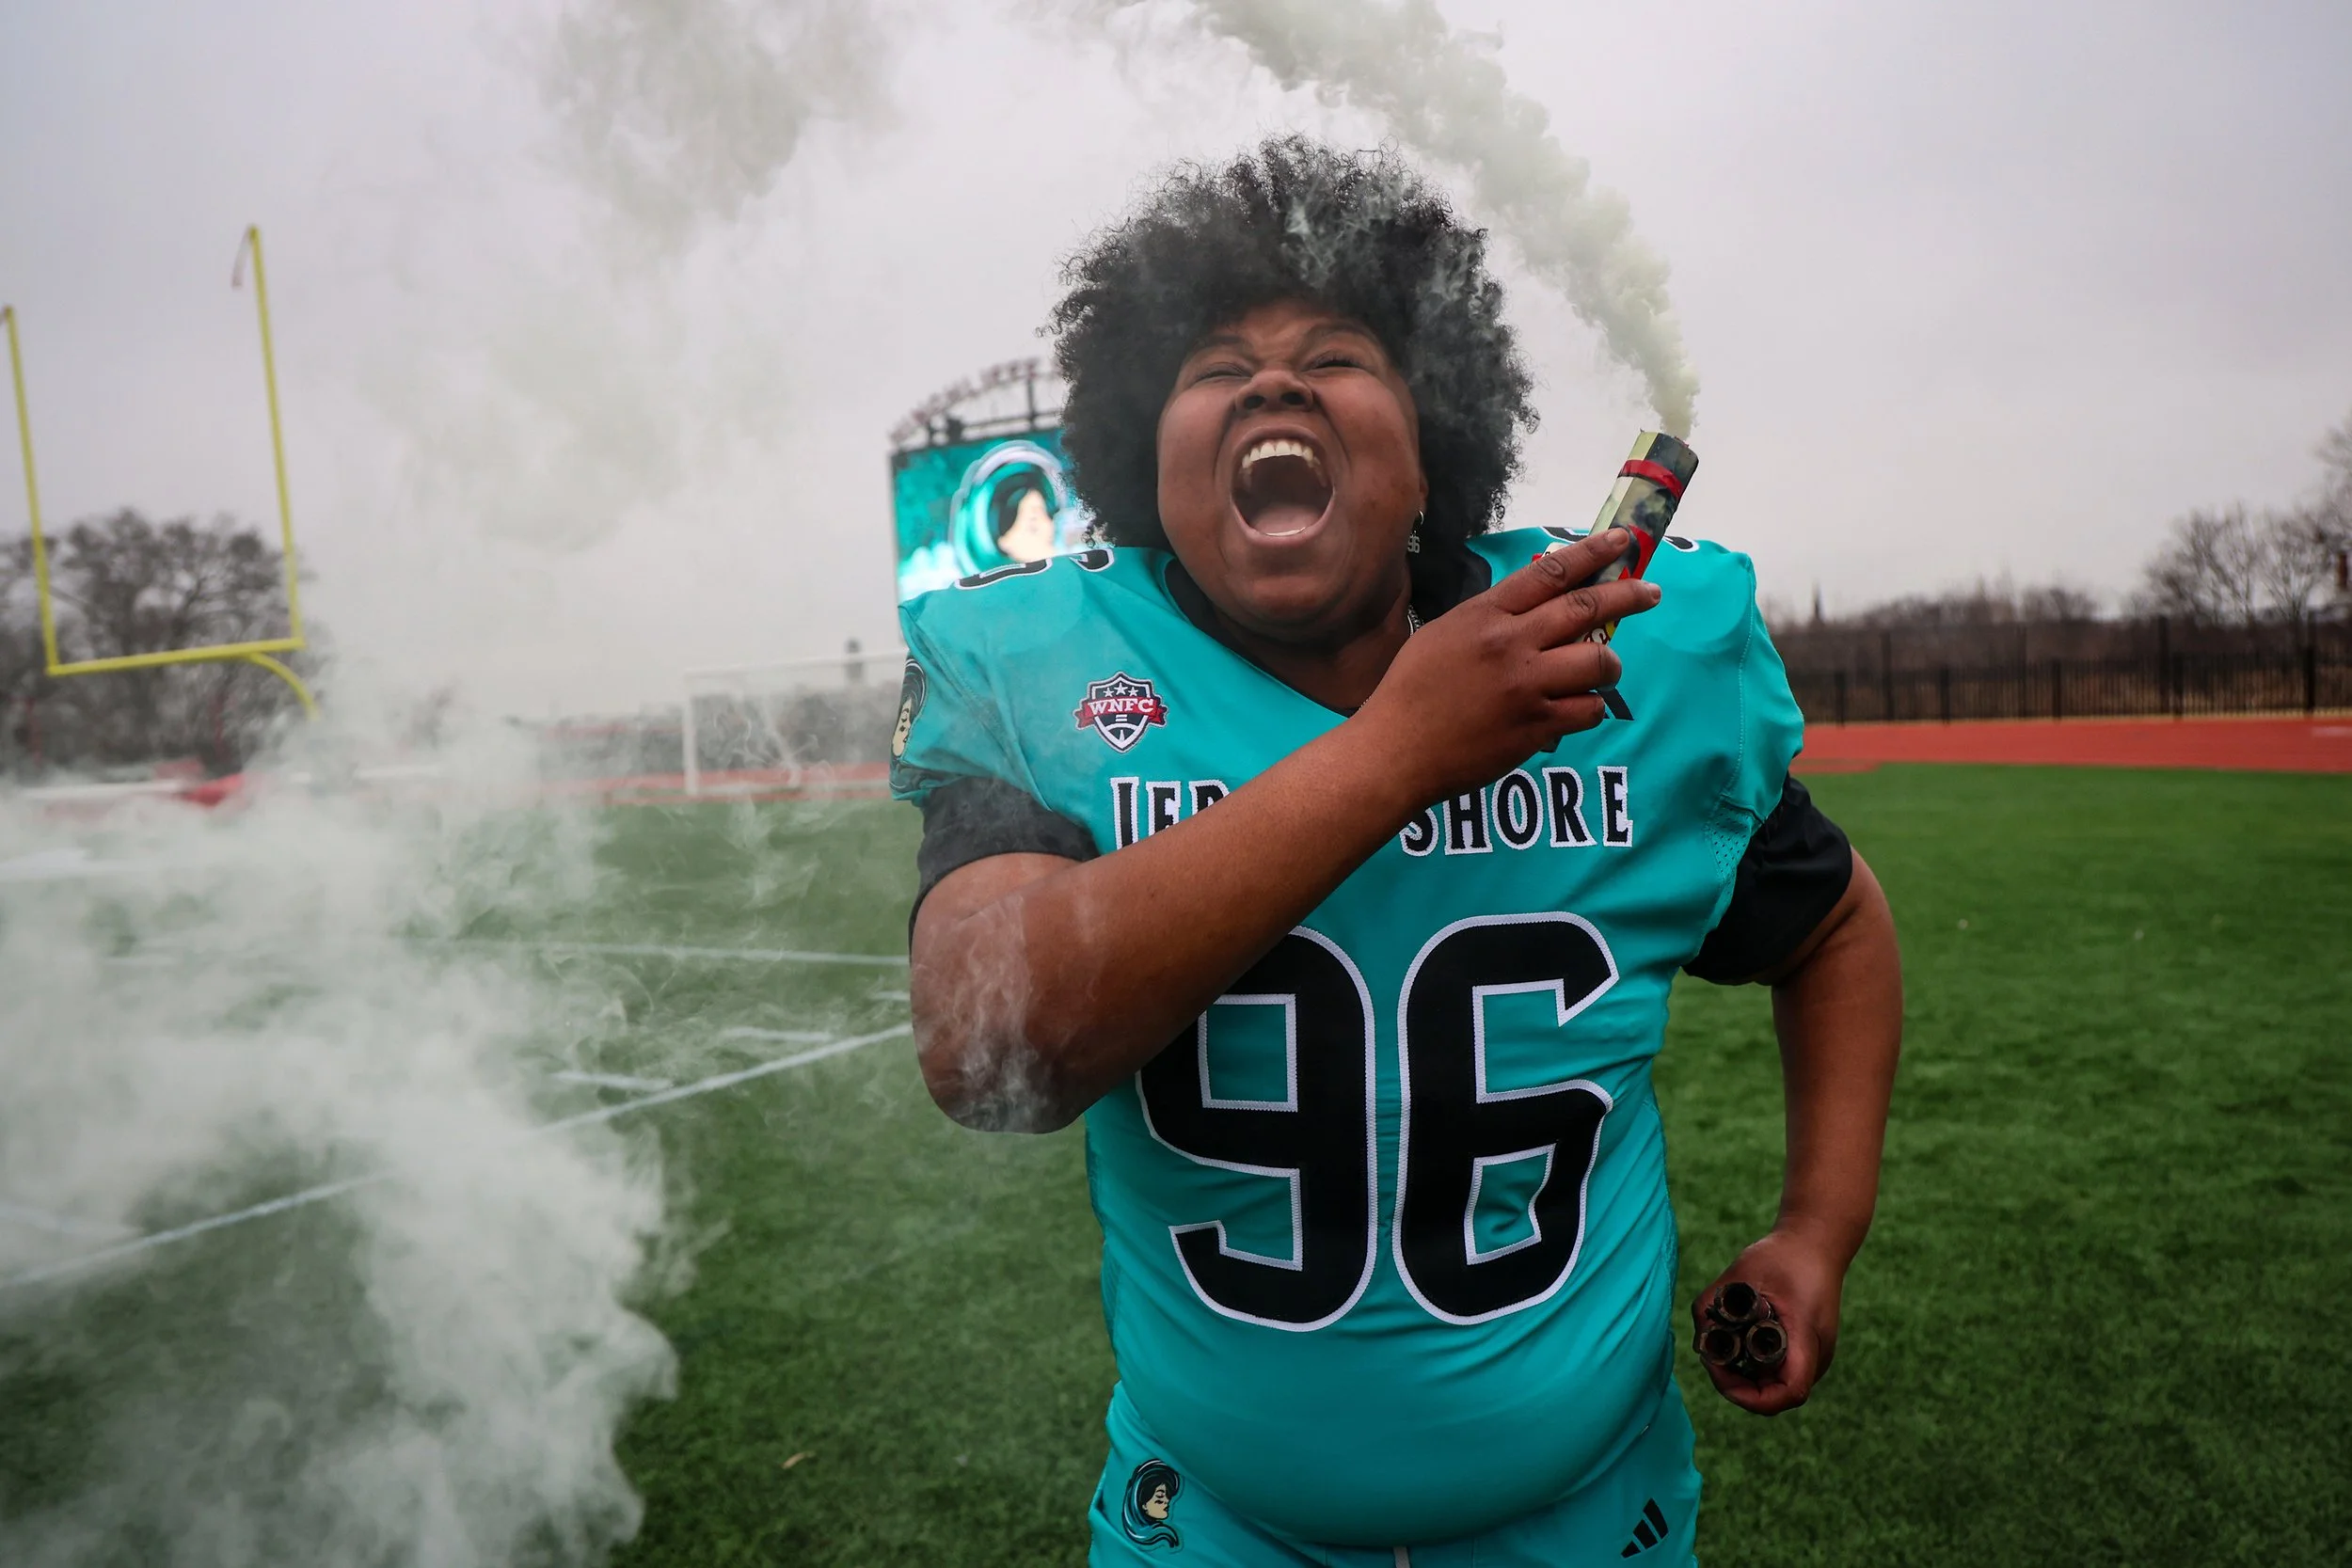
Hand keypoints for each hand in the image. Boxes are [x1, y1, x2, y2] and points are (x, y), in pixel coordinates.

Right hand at [1354, 527, 1662, 807]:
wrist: (1396, 751)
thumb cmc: (1410, 692)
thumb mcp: (1443, 635)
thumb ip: (1490, 619)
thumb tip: (1535, 609)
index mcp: (1485, 616)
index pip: (1550, 573)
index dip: (1592, 553)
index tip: (1621, 541)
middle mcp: (1511, 644)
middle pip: (1586, 609)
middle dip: (1627, 596)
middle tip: (1650, 593)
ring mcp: (1526, 686)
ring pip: (1598, 662)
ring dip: (1610, 664)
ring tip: (1606, 669)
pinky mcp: (1535, 727)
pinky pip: (1588, 710)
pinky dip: (1590, 707)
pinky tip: (1577, 709)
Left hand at [1694, 1227, 1849, 1415]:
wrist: (1815, 1242)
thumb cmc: (1783, 1256)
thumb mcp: (1743, 1273)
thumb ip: (1712, 1302)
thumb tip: (1694, 1338)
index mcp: (1808, 1341)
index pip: (1787, 1394)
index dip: (1748, 1395)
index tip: (1717, 1371)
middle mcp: (1814, 1357)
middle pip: (1773, 1394)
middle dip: (1736, 1382)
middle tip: (1710, 1355)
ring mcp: (1811, 1356)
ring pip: (1773, 1384)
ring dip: (1742, 1373)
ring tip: (1720, 1345)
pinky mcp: (1804, 1349)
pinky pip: (1776, 1370)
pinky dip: (1752, 1363)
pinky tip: (1734, 1340)